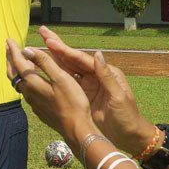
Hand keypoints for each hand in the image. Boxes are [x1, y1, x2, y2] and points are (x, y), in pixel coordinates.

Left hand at [6, 39, 97, 147]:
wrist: (75, 128)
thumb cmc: (72, 101)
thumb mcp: (61, 77)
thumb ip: (44, 62)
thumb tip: (26, 50)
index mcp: (33, 83)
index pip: (18, 62)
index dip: (13, 50)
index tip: (9, 39)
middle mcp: (29, 93)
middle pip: (13, 73)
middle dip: (10, 59)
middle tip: (9, 47)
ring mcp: (33, 102)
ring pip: (18, 83)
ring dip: (16, 70)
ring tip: (19, 60)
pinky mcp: (38, 109)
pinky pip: (26, 90)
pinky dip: (24, 79)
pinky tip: (32, 79)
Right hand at [39, 26, 156, 155]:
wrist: (129, 136)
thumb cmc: (127, 116)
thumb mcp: (119, 96)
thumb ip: (107, 76)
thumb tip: (98, 54)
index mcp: (105, 72)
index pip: (83, 59)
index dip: (66, 51)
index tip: (50, 41)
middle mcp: (95, 75)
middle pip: (73, 59)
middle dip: (57, 47)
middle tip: (43, 32)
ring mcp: (88, 85)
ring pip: (67, 68)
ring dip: (54, 58)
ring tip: (39, 46)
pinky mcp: (82, 96)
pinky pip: (67, 82)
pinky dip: (55, 74)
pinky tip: (44, 69)